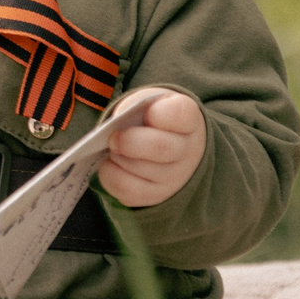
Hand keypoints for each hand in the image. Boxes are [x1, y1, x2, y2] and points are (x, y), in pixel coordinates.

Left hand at [95, 89, 203, 207]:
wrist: (168, 145)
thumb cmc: (154, 119)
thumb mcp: (150, 103)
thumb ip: (135, 104)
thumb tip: (116, 120)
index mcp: (188, 119)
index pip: (178, 114)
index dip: (157, 113)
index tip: (147, 112)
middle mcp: (187, 151)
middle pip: (158, 148)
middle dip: (128, 141)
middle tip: (112, 137)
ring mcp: (174, 177)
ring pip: (138, 168)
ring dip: (117, 156)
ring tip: (114, 149)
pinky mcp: (155, 195)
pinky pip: (125, 188)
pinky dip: (110, 173)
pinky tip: (112, 163)